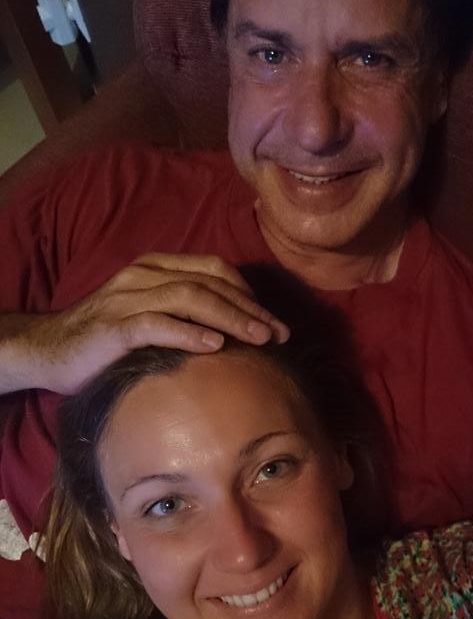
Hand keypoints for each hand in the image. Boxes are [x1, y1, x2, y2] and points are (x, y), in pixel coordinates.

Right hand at [1, 253, 289, 394]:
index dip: (249, 293)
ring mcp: (127, 299)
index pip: (214, 269)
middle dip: (250, 309)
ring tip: (258, 339)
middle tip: (279, 335)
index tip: (274, 322)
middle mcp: (143, 275)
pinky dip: (189, 333)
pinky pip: (157, 324)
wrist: (47, 350)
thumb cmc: (105, 339)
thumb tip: (233, 331)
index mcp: (156, 268)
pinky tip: (214, 347)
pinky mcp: (113, 327)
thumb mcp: (148, 317)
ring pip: (190, 298)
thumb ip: (182, 313)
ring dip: (230, 318)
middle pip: (210, 283)